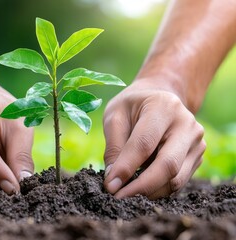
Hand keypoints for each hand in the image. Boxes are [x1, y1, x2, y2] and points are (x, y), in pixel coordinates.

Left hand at [103, 80, 205, 198]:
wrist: (158, 98)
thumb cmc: (132, 107)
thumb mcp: (115, 116)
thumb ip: (114, 147)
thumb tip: (114, 180)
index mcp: (164, 106)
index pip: (145, 144)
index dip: (126, 168)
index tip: (110, 186)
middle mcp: (187, 124)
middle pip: (167, 165)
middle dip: (141, 187)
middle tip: (118, 199)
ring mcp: (196, 142)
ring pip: (175, 179)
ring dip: (148, 191)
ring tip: (126, 193)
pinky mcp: (197, 157)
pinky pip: (178, 181)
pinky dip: (157, 189)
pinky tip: (140, 187)